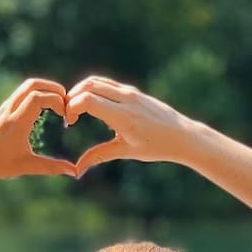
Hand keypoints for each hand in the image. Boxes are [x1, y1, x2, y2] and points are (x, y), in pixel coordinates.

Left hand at [0, 79, 76, 181]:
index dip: (57, 100)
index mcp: (16, 123)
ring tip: (58, 104)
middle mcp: (10, 110)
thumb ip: (50, 167)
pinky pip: (22, 93)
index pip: (38, 98)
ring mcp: (5, 107)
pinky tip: (44, 108)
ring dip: (45, 89)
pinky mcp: (3, 109)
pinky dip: (36, 93)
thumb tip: (73, 172)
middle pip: (33, 84)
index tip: (65, 115)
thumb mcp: (25, 167)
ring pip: (27, 86)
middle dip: (54, 89)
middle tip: (66, 103)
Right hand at [64, 76, 194, 175]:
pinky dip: (95, 90)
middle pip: (88, 85)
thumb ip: (99, 156)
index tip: (70, 123)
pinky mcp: (134, 91)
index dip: (72, 107)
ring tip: (78, 110)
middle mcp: (126, 99)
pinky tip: (94, 108)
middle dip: (72, 97)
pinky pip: (108, 84)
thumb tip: (77, 170)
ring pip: (97, 81)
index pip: (87, 100)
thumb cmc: (156, 147)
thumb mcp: (126, 151)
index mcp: (122, 116)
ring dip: (82, 91)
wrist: (182, 135)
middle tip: (69, 115)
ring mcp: (130, 92)